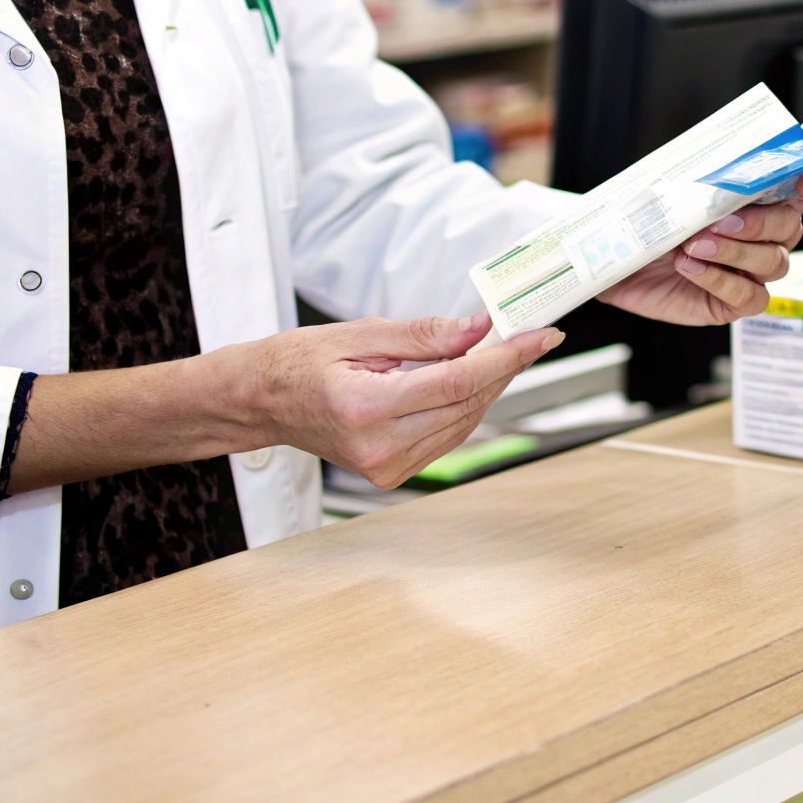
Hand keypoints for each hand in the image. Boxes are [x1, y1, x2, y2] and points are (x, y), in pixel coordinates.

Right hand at [247, 312, 560, 487]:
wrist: (260, 402)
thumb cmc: (298, 362)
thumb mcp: (360, 334)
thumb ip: (425, 334)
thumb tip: (479, 328)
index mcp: (366, 408)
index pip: (458, 382)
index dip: (507, 357)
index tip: (541, 336)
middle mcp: (379, 447)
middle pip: (467, 404)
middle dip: (505, 367)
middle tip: (530, 334)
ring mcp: (386, 467)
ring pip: (464, 423)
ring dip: (490, 386)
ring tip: (504, 351)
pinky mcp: (392, 474)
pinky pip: (447, 436)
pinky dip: (466, 406)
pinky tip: (473, 379)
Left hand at [599, 161, 802, 325]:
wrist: (610, 261)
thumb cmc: (643, 225)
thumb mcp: (667, 195)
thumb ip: (698, 184)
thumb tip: (714, 165)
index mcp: (752, 207)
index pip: (794, 192)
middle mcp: (760, 240)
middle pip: (789, 229)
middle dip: (760, 223)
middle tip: (720, 220)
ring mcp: (749, 275)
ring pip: (773, 263)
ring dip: (736, 252)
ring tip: (695, 244)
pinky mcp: (731, 304)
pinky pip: (749, 297)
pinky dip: (721, 280)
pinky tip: (692, 268)